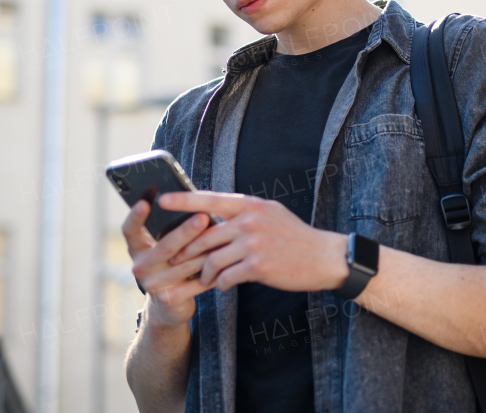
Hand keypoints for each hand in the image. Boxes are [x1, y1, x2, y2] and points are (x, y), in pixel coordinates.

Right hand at [122, 200, 212, 327]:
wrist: (169, 305)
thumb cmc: (171, 264)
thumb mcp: (165, 247)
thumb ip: (170, 229)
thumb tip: (195, 203)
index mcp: (137, 248)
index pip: (129, 230)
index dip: (135, 216)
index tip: (146, 202)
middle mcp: (140, 266)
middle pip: (165, 247)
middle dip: (185, 232)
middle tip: (203, 217)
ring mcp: (153, 284)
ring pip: (185, 264)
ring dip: (206, 252)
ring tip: (224, 238)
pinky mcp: (169, 298)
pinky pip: (196, 282)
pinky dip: (212, 271)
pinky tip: (227, 261)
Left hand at [157, 191, 348, 292]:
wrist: (324, 257)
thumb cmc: (295, 237)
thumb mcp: (271, 214)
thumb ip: (244, 213)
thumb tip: (215, 214)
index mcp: (251, 205)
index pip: (210, 199)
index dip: (183, 200)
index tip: (161, 200)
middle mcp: (250, 221)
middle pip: (205, 236)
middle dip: (188, 252)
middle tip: (176, 262)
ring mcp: (253, 243)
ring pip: (212, 260)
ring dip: (205, 273)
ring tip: (207, 278)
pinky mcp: (258, 266)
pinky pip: (225, 277)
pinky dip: (221, 284)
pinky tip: (225, 285)